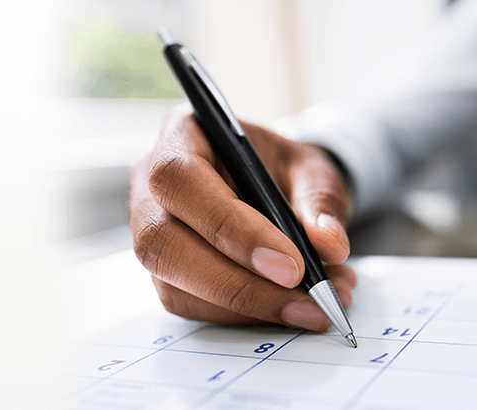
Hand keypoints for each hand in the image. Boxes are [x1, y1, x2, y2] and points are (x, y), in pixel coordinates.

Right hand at [129, 104, 355, 329]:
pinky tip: (289, 307)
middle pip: (163, 242)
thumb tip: (328, 246)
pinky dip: (243, 316)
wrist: (268, 184)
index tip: (290, 265)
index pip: (182, 181)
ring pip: (172, 284)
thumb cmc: (279, 168)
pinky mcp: (162, 273)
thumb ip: (321, 200)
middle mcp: (149, 186)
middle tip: (307, 300)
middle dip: (237, 282)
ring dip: (247, 306)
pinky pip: (189, 306)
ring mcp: (149, 232)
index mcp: (181, 136)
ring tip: (314, 306)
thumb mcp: (311, 167)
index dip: (229, 226)